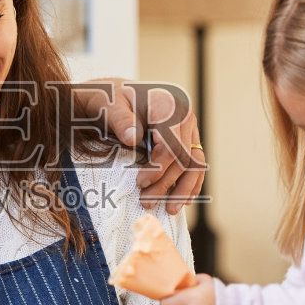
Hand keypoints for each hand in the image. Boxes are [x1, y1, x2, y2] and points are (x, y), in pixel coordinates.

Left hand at [73, 80, 205, 210]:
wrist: (115, 96)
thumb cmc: (110, 100)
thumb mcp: (109, 106)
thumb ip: (120, 120)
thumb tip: (132, 138)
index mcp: (168, 106)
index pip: (172, 145)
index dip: (159, 169)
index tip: (140, 183)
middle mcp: (184, 117)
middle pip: (184, 158)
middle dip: (167, 184)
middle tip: (147, 202)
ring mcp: (188, 128)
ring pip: (196, 163)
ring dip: (184, 188)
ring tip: (170, 209)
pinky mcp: (187, 138)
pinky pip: (195, 163)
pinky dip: (190, 182)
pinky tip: (183, 200)